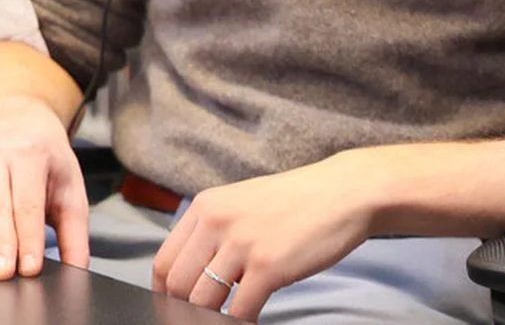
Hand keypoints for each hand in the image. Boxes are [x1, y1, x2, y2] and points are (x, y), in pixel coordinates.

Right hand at [0, 100, 89, 280]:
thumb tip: (76, 269)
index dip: (29, 237)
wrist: (20, 129)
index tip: (30, 267)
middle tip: (3, 274)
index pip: (28, 202)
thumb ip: (74, 234)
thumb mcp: (70, 191)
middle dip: (0, 243)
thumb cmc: (46, 163)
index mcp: (31, 155)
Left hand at [151, 158, 376, 319]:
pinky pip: (239, 312)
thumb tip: (192, 272)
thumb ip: (214, 230)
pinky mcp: (268, 266)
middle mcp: (216, 222)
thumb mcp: (241, 203)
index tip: (174, 309)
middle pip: (177, 286)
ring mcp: (241, 244)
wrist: (341, 192)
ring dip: (208, 320)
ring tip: (223, 321)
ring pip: (201, 302)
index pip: (164, 262)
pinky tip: (249, 323)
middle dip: (183, 312)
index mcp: (205, 207)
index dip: (164, 296)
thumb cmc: (294, 202)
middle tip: (200, 320)